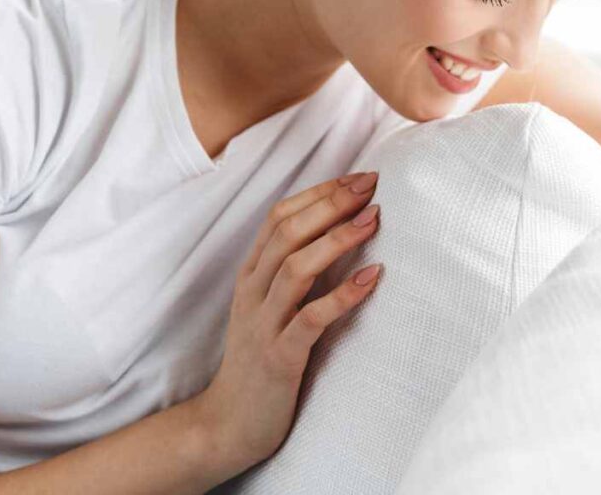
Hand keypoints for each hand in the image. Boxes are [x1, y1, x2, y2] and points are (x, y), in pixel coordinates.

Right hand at [196, 171, 382, 467]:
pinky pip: (310, 319)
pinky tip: (371, 278)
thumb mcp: (269, 307)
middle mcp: (253, 292)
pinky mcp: (279, 357)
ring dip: (337, 239)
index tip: (358, 177)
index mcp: (251, 275)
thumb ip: (291, 271)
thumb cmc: (260, 359)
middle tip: (370, 186)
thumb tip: (340, 232)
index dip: (319, 192)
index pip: (279, 217)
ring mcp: (263, 324)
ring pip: (295, 267)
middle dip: (330, 204)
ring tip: (373, 220)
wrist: (228, 424)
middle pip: (287, 232)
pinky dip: (342, 296)